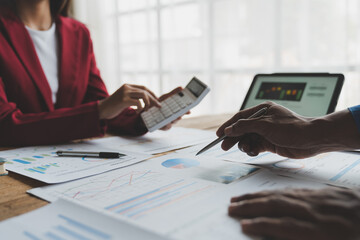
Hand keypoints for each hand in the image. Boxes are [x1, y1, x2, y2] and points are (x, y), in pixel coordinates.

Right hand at [98, 84, 160, 119]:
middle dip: (153, 99)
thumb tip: (147, 101)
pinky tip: (136, 113)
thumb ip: (133, 97)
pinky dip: (140, 108)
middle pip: (145, 91)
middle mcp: (127, 87)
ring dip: (148, 104)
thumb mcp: (124, 99)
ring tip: (145, 110)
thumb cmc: (113, 106)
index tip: (157, 100)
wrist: (101, 110)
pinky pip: (138, 103)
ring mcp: (125, 93)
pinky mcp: (123, 100)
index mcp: (127, 86)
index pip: (144, 88)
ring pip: (143, 95)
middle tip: (158, 106)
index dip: (152, 94)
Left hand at [158, 87, 189, 130]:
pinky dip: (166, 125)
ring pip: (173, 122)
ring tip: (173, 118)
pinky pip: (166, 127)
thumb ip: (173, 93)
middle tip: (180, 114)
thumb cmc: (158, 103)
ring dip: (174, 121)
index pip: (183, 111)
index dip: (186, 111)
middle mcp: (174, 117)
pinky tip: (166, 123)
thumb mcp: (166, 97)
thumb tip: (181, 87)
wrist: (147, 110)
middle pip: (179, 117)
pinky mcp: (163, 126)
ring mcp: (169, 122)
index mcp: (176, 110)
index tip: (189, 111)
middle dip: (180, 116)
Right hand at [216, 101, 358, 158]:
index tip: (219, 134)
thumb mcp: (265, 125)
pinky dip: (252, 150)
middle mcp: (263, 120)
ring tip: (246, 149)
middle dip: (233, 138)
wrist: (311, 140)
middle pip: (242, 129)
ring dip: (244, 145)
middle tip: (224, 146)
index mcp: (262, 110)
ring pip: (247, 139)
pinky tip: (253, 152)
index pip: (240, 117)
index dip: (228, 125)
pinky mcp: (270, 143)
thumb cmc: (292, 127)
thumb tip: (229, 129)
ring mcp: (266, 132)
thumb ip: (244, 127)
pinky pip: (255, 146)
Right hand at [228, 188, 359, 239]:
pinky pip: (296, 191)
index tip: (244, 226)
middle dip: (253, 206)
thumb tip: (280, 234)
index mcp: (326, 231)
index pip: (286, 226)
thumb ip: (307, 238)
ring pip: (284, 196)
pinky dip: (277, 192)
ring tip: (241, 199)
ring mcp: (323, 200)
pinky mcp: (326, 194)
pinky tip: (267, 194)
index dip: (263, 226)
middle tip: (231, 208)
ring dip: (260, 197)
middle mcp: (320, 212)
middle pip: (280, 206)